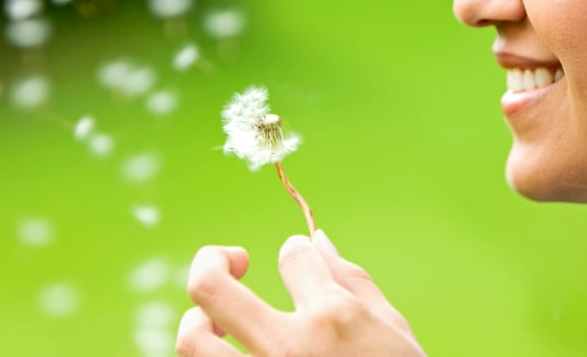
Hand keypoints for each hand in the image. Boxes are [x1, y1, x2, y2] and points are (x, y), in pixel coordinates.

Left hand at [175, 230, 426, 356]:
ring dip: (200, 321)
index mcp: (334, 317)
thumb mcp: (394, 330)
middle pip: (210, 288)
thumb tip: (317, 240)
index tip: (301, 264)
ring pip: (192, 341)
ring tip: (221, 321)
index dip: (295, 252)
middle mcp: (288, 347)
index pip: (291, 256)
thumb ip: (352, 280)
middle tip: (232, 262)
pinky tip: (235, 354)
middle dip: (212, 260)